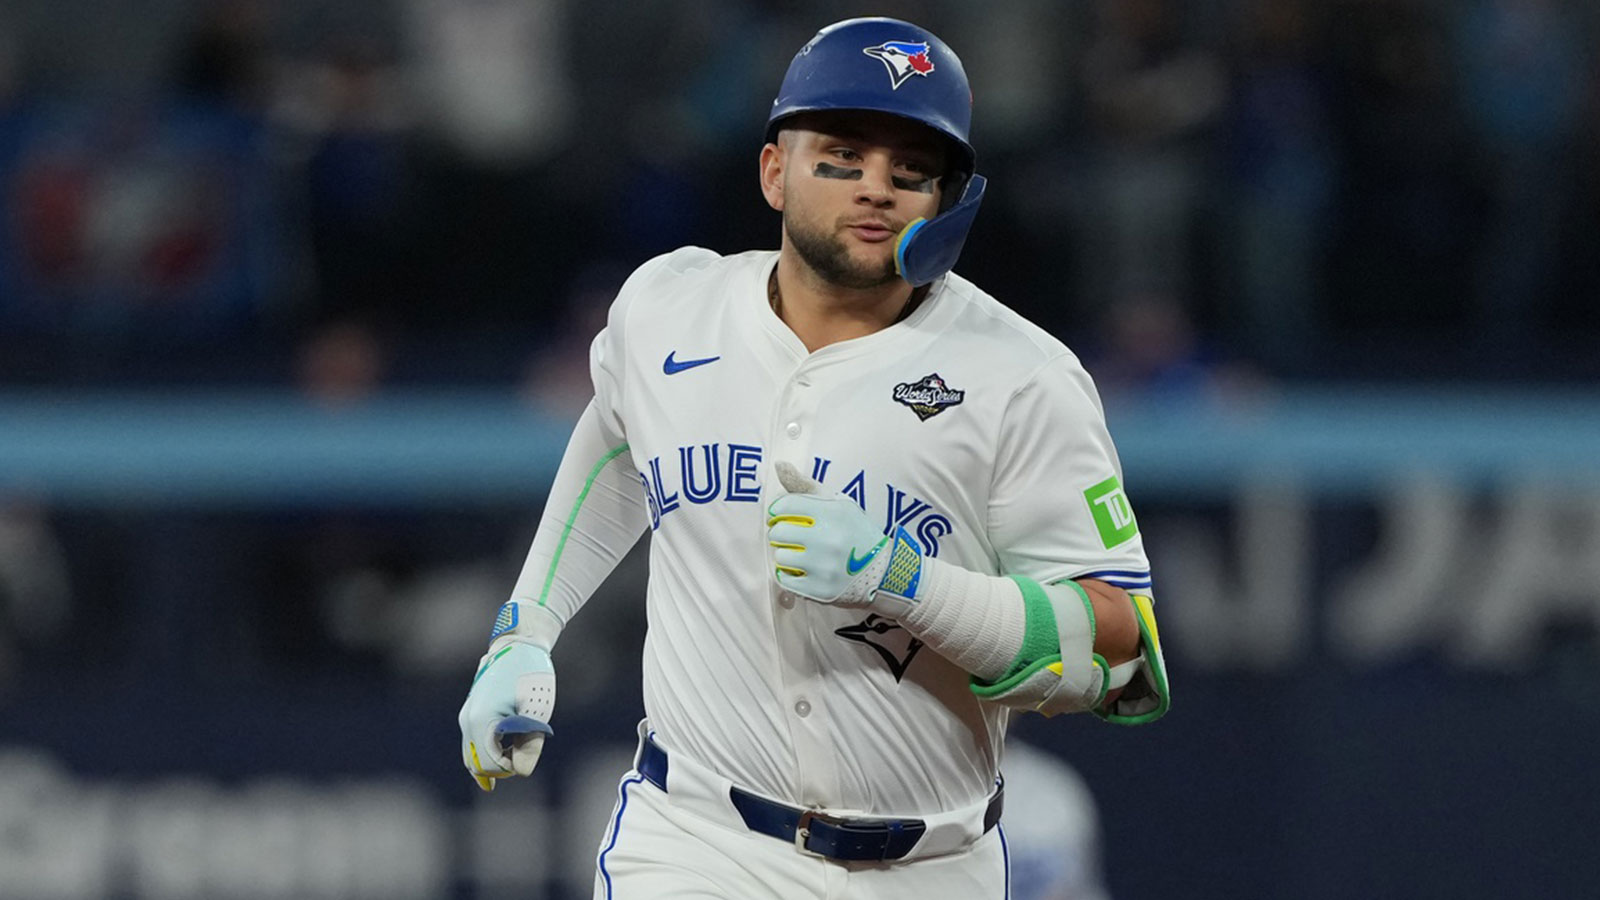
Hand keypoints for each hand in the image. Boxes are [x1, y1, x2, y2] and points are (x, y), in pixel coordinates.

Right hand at [457, 640, 554, 791]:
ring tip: (518, 748)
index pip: (491, 765)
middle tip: (524, 756)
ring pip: (473, 755)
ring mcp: (467, 716)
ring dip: (494, 758)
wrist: (519, 645)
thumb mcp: (536, 714)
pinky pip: (474, 742)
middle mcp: (467, 721)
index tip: (529, 750)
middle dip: (500, 767)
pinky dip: (489, 750)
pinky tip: (507, 748)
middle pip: (477, 765)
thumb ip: (530, 746)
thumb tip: (520, 772)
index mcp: (482, 721)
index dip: (512, 766)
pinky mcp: (471, 711)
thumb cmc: (531, 676)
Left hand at [766, 461, 922, 614]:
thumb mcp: (839, 503)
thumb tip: (779, 465)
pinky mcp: (819, 590)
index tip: (781, 516)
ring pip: (780, 557)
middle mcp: (828, 539)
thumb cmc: (856, 532)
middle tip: (791, 536)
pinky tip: (803, 569)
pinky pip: (785, 579)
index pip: (785, 506)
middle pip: (778, 532)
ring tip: (800, 554)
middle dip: (781, 533)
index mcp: (833, 513)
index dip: (778, 511)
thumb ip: (806, 486)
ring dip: (786, 555)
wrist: (885, 571)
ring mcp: (823, 567)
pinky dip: (790, 574)